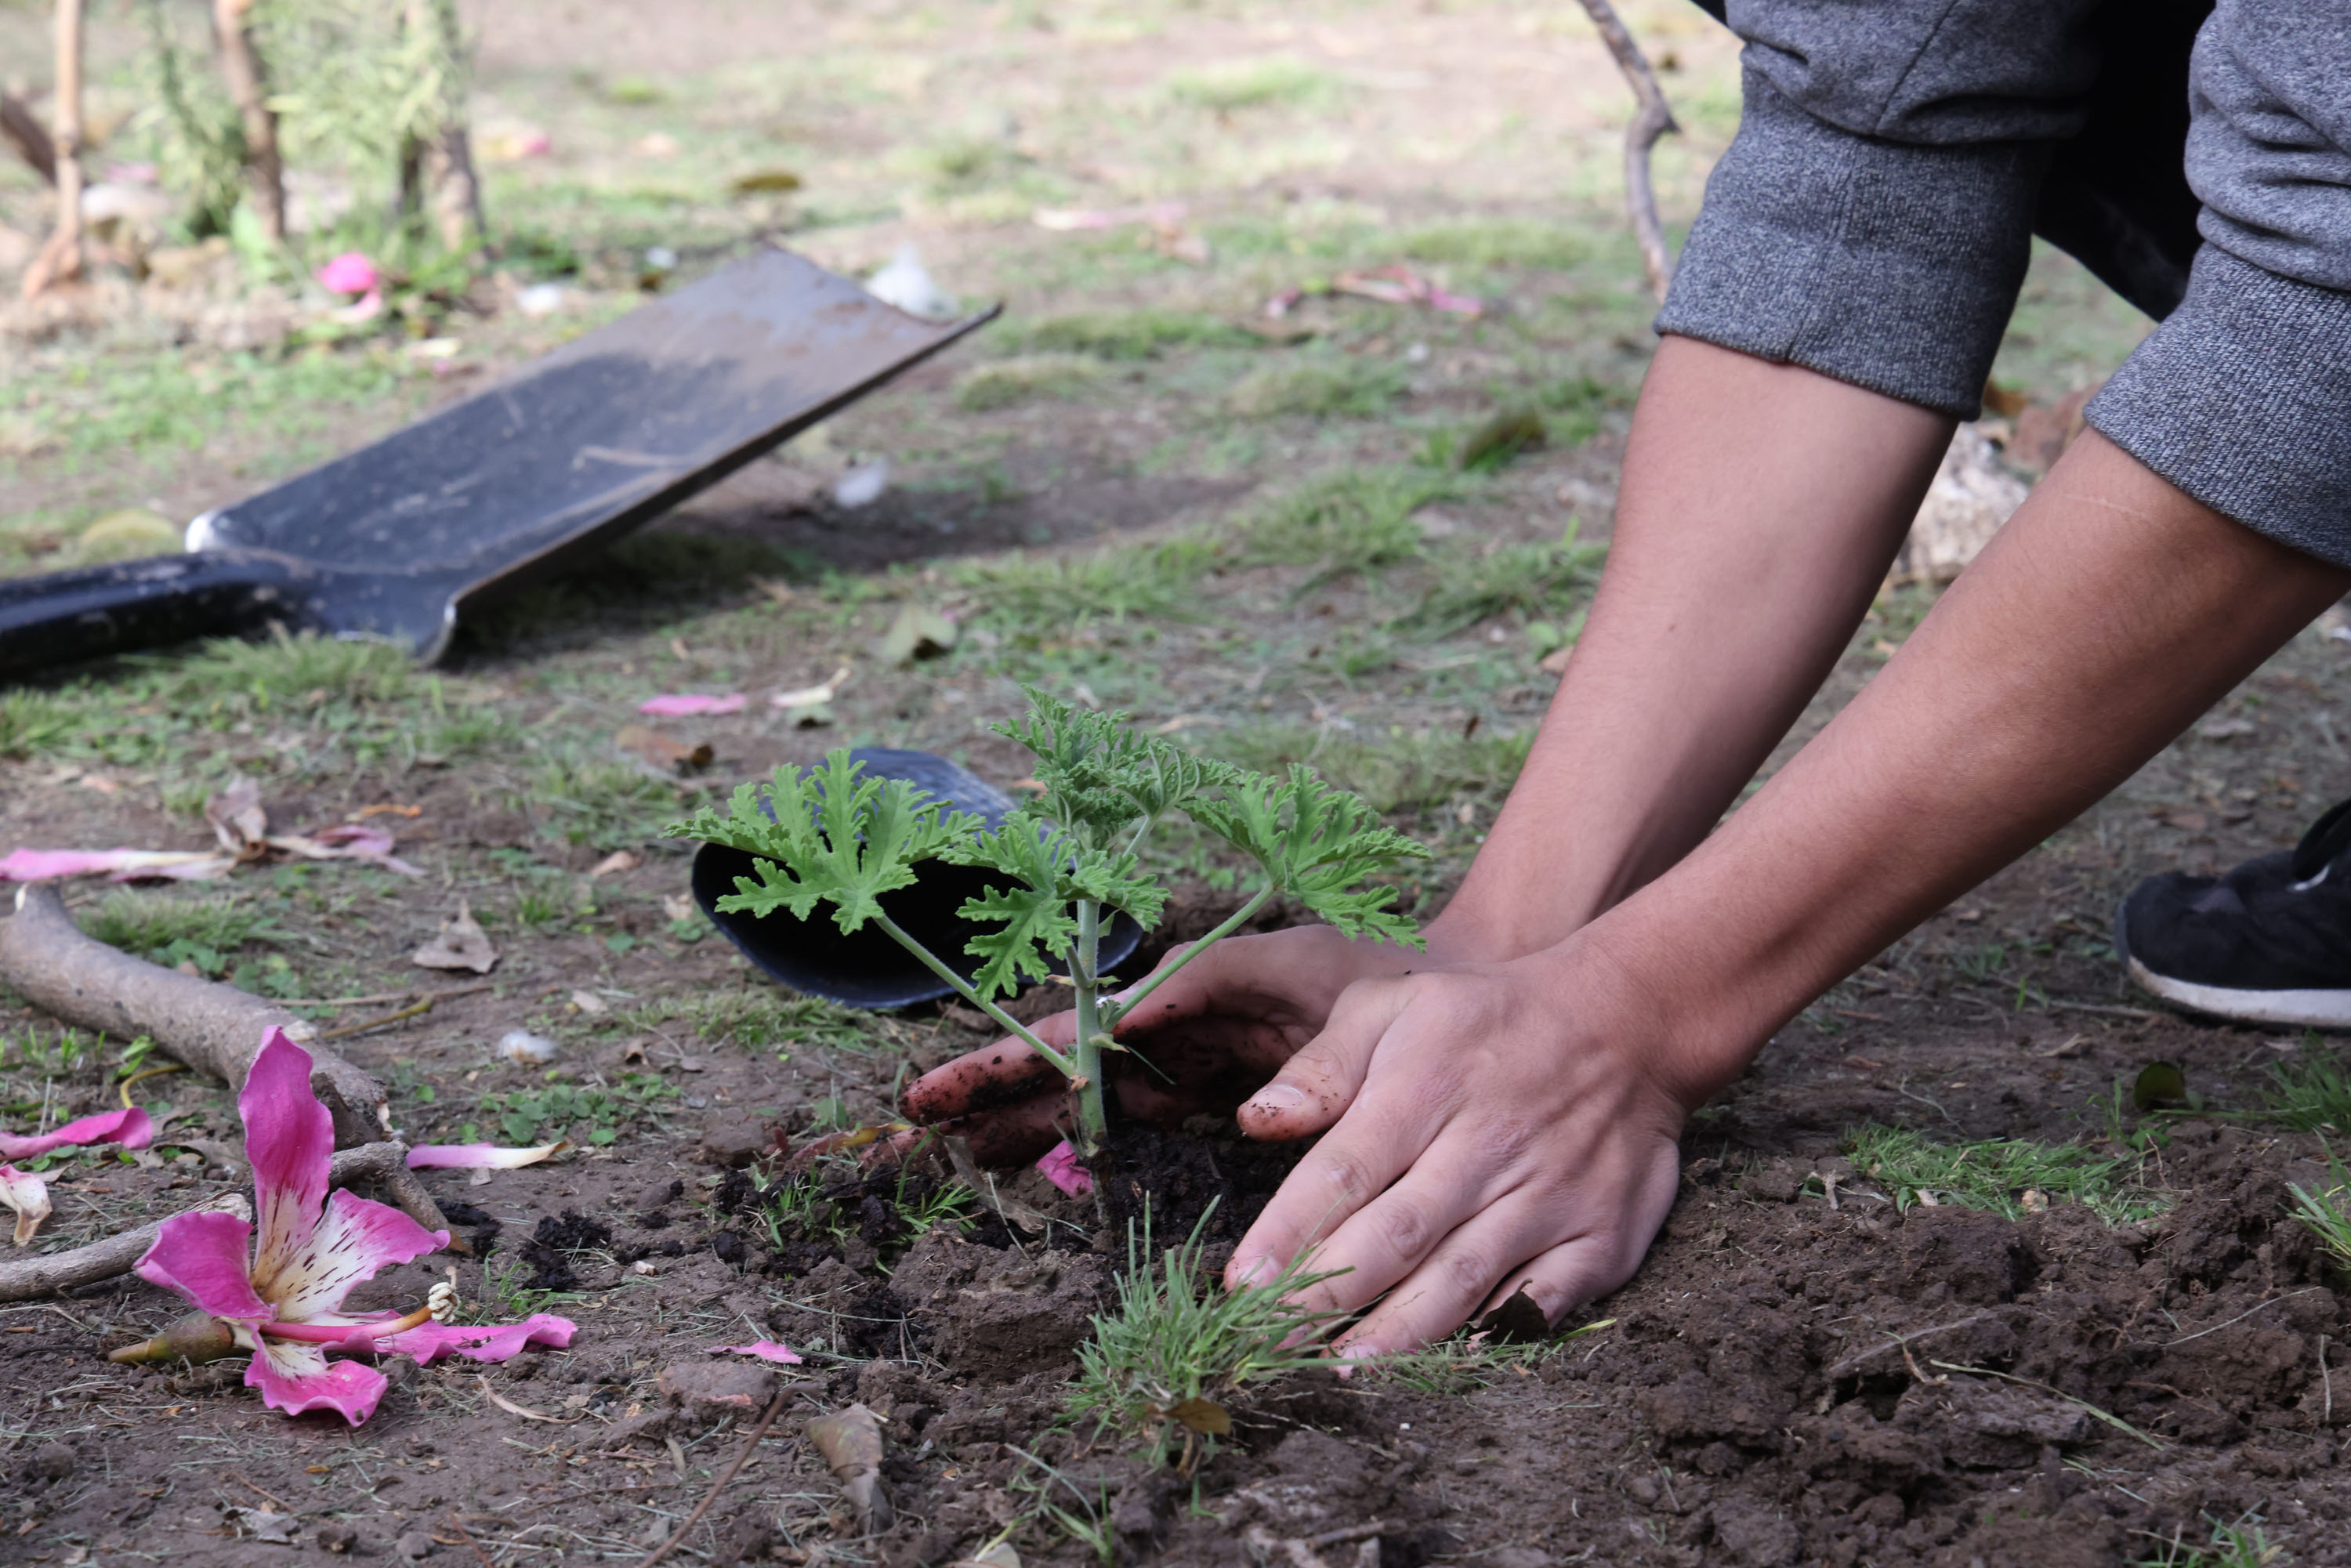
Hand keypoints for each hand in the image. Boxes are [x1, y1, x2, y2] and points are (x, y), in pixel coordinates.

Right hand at [900, 924, 1434, 1163]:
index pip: (1083, 1023)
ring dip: (1021, 1115)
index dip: (1016, 1055)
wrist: (1450, 1006)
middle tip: (922, 1113)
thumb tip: (1170, 1046)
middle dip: (997, 1083)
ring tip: (953, 1145)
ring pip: (1086, 1093)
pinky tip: (1022, 1158)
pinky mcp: (1210, 1100)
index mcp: (1190, 990)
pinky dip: (1073, 1137)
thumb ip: (1240, 1003)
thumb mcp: (1314, 972)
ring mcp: (1190, 1065)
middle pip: (1068, 1059)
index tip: (954, 1081)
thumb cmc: (1386, 976)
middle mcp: (1179, 1026)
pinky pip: (1128, 1118)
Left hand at [1224, 947, 1694, 1354]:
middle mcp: (1487, 1146)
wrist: (1625, 1023)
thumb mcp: (1396, 1002)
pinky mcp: (1600, 1235)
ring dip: (1398, 1331)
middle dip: (1326, 1296)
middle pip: (1396, 1237)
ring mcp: (1549, 1196)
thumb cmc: (1485, 1019)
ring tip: (1341, 1368)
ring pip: (1462, 1278)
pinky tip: (1449, 1360)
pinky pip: (1542, 1300)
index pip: (1343, 1172)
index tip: (1239, 1283)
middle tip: (1270, 1342)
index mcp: (1426, 1086)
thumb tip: (1257, 1118)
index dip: (1287, 1234)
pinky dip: (1495, 1333)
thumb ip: (1323, 1064)